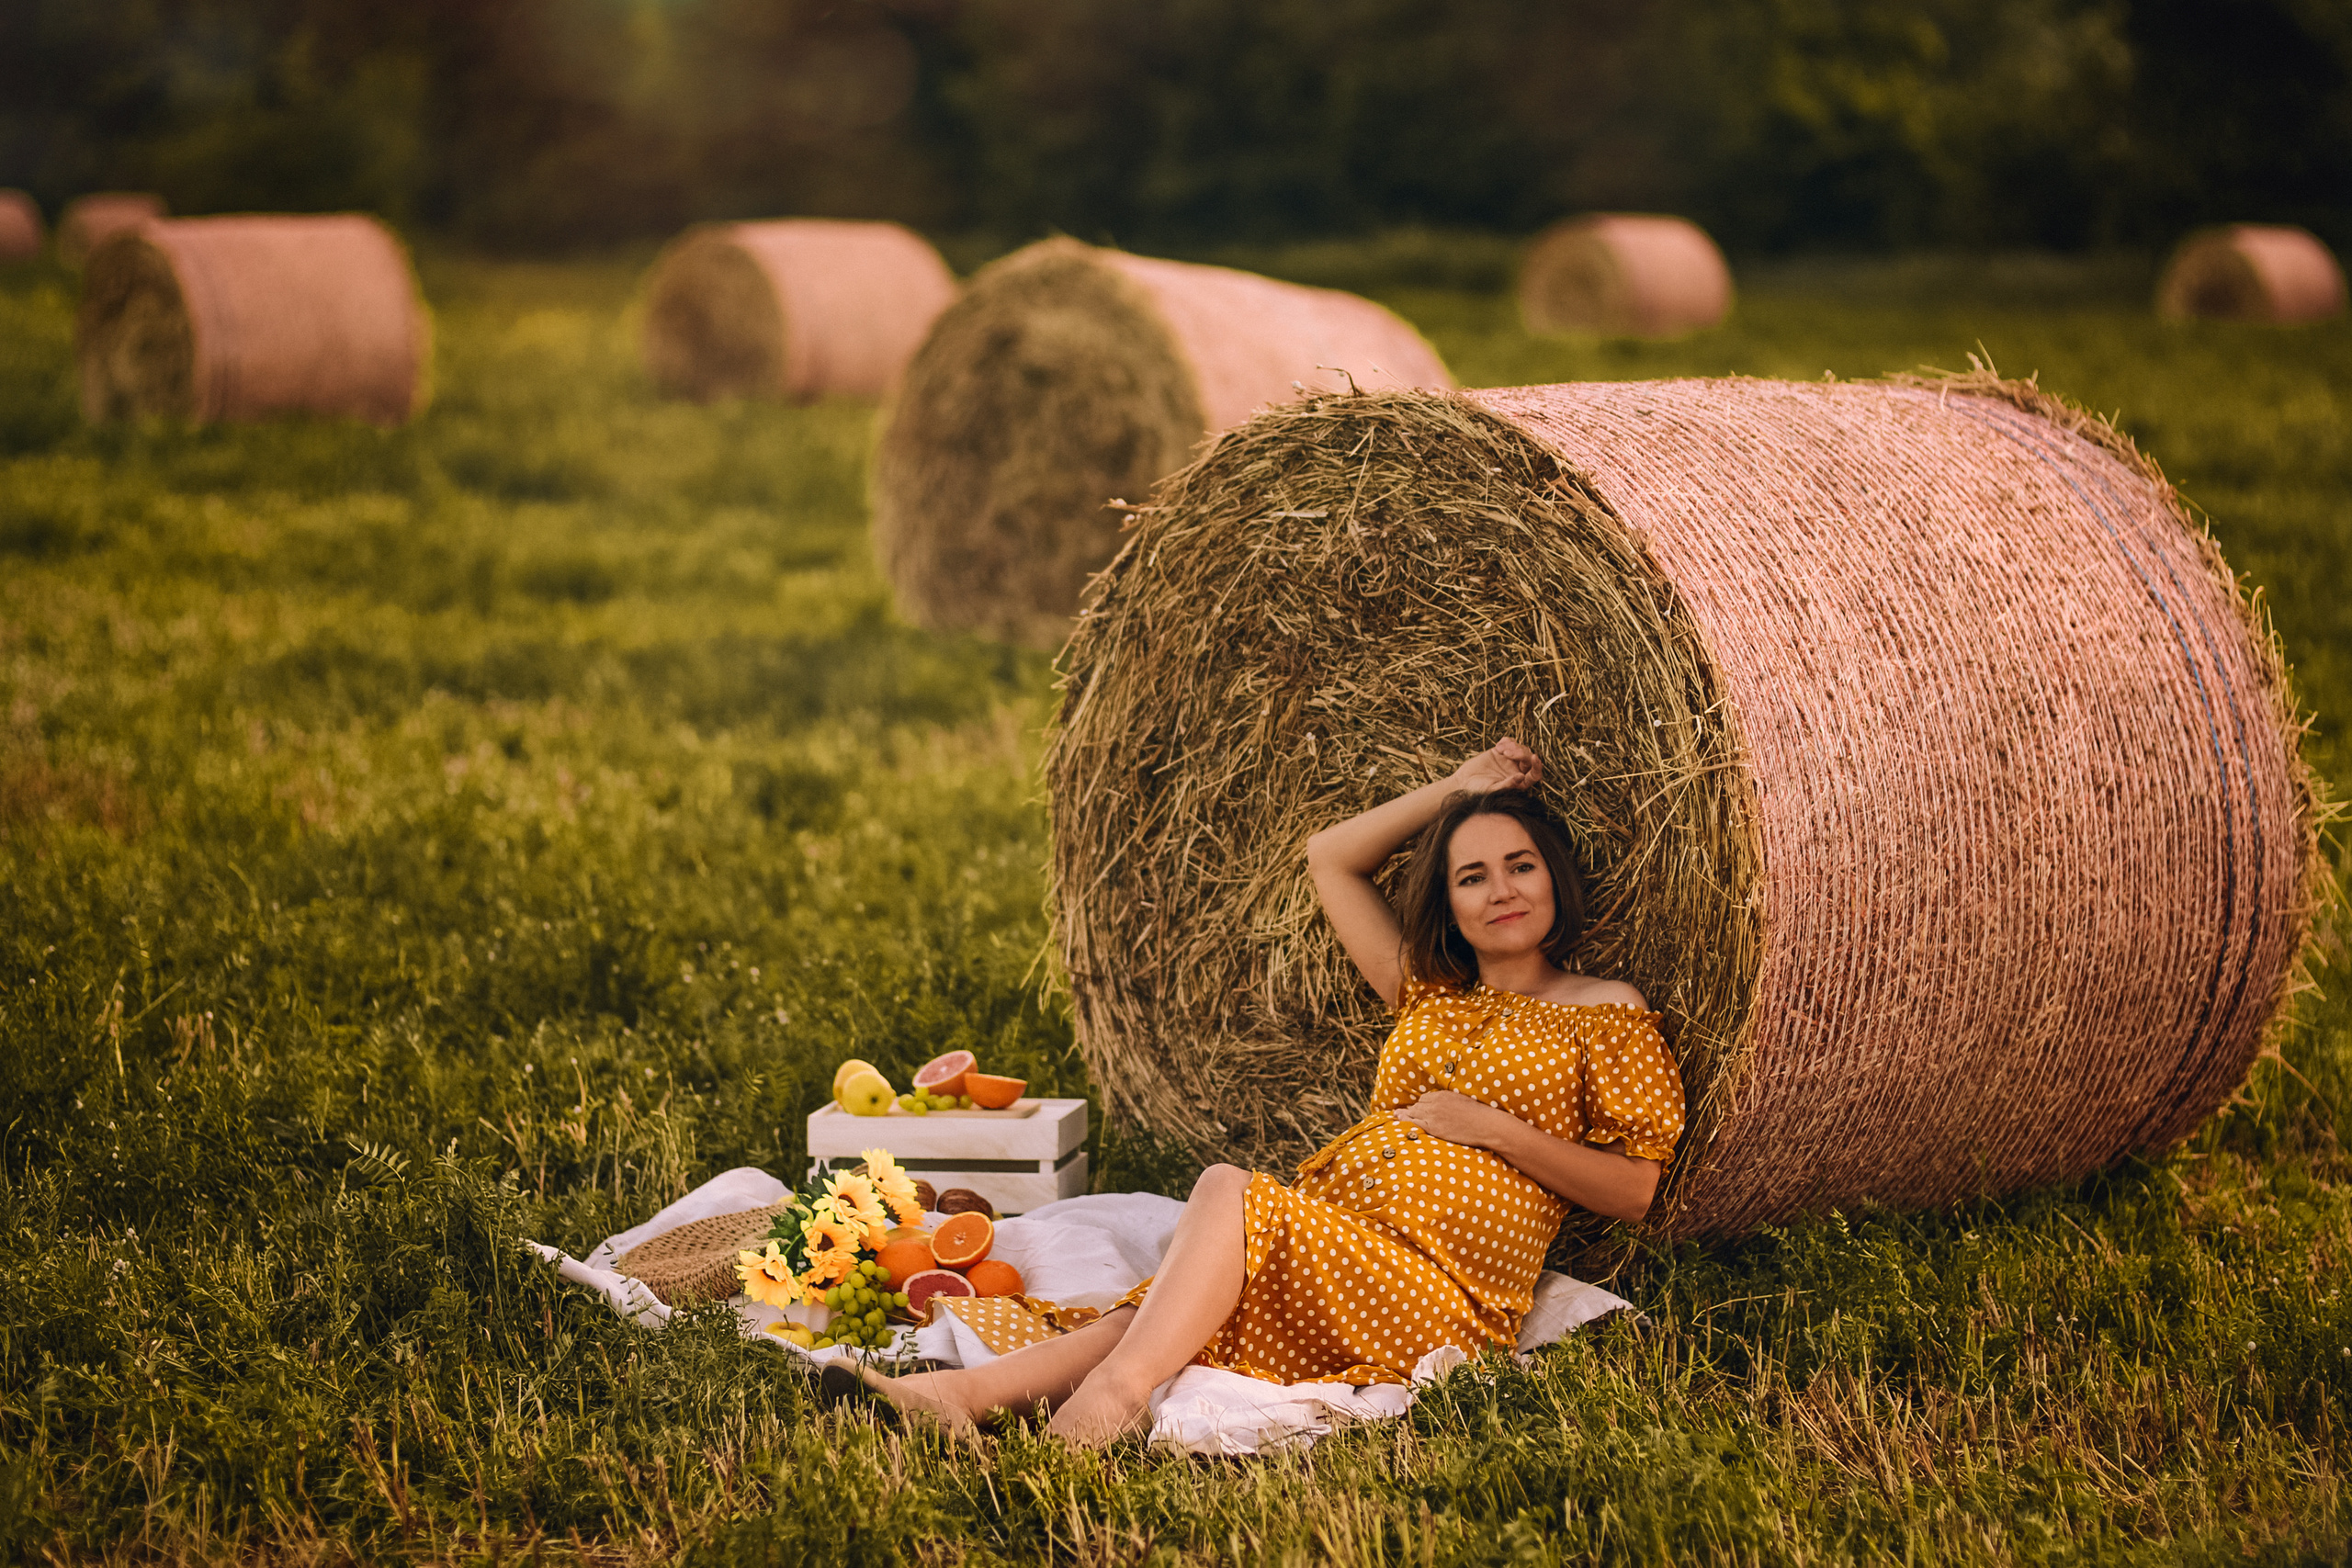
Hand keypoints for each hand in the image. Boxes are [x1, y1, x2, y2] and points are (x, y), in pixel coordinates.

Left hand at [1392, 1089, 1519, 1149]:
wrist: (1485, 1124)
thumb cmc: (1479, 1114)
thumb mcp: (1463, 1101)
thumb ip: (1451, 1101)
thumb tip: (1448, 1106)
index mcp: (1442, 1095)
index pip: (1425, 1098)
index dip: (1421, 1104)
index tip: (1418, 1108)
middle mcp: (1435, 1103)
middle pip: (1418, 1106)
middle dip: (1412, 1110)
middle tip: (1401, 1113)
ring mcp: (1433, 1115)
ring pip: (1414, 1113)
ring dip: (1405, 1115)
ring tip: (1396, 1116)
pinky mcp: (1433, 1127)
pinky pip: (1415, 1124)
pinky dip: (1406, 1122)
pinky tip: (1399, 1123)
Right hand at [1448, 737, 1542, 794]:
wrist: (1464, 781)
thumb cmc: (1478, 791)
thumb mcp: (1493, 789)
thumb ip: (1507, 784)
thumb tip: (1521, 777)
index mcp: (1519, 783)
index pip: (1534, 774)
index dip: (1537, 766)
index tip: (1534, 757)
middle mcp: (1517, 770)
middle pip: (1528, 758)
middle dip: (1521, 753)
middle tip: (1506, 753)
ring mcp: (1509, 760)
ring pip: (1520, 748)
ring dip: (1513, 746)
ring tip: (1500, 749)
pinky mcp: (1500, 751)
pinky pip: (1510, 742)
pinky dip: (1507, 741)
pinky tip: (1498, 746)